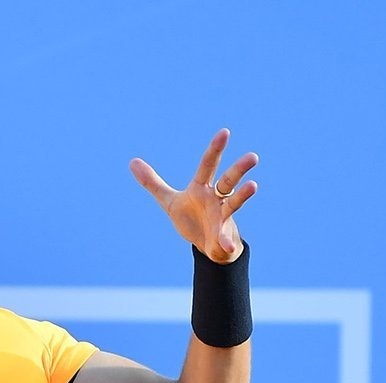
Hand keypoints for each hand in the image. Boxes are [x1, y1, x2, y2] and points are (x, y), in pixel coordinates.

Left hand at [131, 129, 258, 262]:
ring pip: (234, 202)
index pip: (208, 165)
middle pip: (228, 180)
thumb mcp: (169, 200)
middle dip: (239, 169)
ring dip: (243, 195)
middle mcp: (216, 198)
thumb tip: (132, 162)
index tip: (225, 132)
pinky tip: (228, 246)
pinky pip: (225, 238)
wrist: (207, 245)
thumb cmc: (191, 218)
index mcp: (202, 187)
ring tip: (253, 186)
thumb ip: (152, 183)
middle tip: (253, 156)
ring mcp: (222, 216)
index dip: (215, 150)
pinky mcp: (222, 235)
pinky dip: (226, 242)